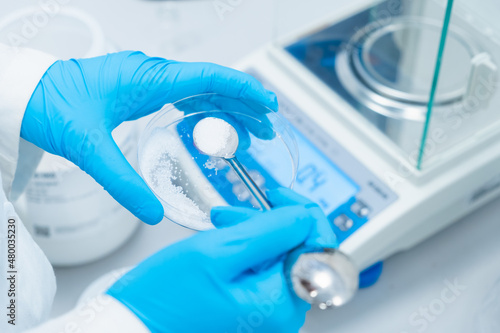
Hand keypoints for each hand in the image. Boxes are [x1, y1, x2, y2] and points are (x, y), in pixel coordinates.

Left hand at [21, 51, 277, 224]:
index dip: (241, 90)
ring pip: (199, 90)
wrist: (26, 94)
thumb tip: (152, 212)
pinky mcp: (140, 90)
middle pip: (211, 85)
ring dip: (226, 108)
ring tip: (248, 131)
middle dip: (242, 105)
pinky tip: (213, 127)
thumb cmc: (51, 105)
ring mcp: (147, 80)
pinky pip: (183, 96)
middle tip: (265, 127)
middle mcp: (152, 75)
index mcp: (147, 78)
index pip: (208, 78)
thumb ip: (122, 182)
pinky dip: (204, 110)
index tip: (266, 103)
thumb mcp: (89, 148)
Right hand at [106, 188, 336, 332]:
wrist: (136, 324)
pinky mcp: (254, 308)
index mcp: (281, 303)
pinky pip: (262, 270)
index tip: (277, 194)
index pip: (317, 246)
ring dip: (251, 233)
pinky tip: (222, 241)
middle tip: (230, 215)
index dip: (300, 212)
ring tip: (219, 226)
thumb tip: (304, 216)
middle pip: (295, 249)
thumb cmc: (166, 297)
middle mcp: (282, 313)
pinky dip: (244, 249)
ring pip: (277, 256)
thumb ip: (270, 231)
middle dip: (266, 223)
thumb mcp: (218, 252)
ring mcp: (268, 313)